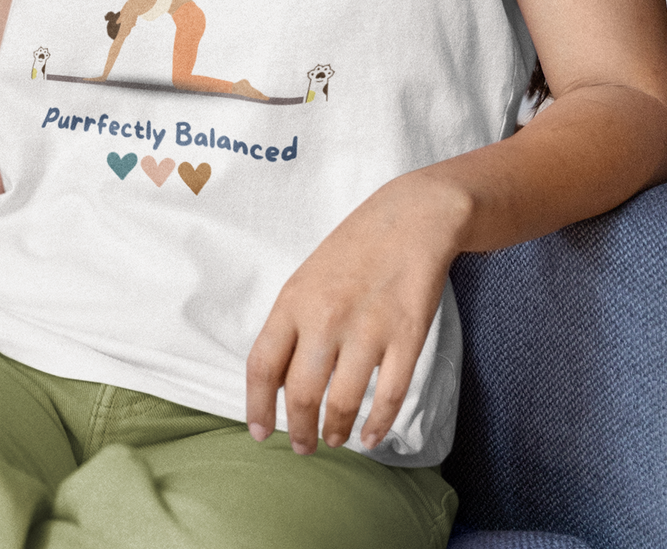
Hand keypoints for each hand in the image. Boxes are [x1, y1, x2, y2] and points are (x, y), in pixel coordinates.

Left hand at [244, 174, 464, 453]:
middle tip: (302, 446)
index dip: (257, 405)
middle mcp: (325, 317)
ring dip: (336, 430)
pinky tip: (371, 435)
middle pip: (301, 392)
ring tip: (335, 439)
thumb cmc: (352, 250)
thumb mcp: (307, 279)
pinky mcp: (407, 337)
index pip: (262, 364)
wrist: (409, 219)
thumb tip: (277, 380)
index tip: (259, 432)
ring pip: (343, 400)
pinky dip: (378, 423)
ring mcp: (368, 328)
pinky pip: (390, 395)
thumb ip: (292, 325)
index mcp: (293, 301)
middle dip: (298, 429)